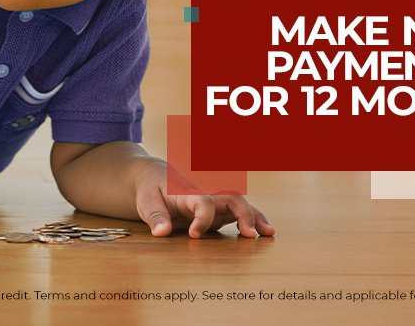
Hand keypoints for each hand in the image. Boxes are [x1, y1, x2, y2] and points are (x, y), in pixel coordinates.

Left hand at [134, 162, 274, 238]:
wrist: (155, 177)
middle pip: (230, 198)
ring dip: (254, 218)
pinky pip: (238, 215)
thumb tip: (161, 232)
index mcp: (188, 191)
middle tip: (249, 234)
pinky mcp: (218, 212)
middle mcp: (206, 194)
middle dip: (243, 214)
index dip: (202, 218)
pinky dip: (252, 222)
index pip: (203, 202)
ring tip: (269, 233)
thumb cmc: (150, 189)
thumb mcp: (146, 201)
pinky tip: (263, 234)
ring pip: (240, 205)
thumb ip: (155, 216)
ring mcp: (214, 203)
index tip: (194, 235)